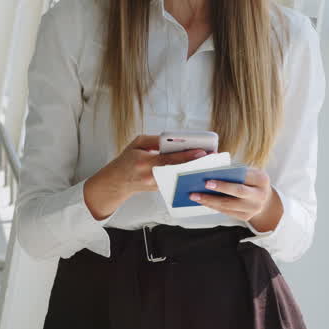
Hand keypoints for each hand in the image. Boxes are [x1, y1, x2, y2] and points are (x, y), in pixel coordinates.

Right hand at [83, 135, 206, 219]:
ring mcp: (155, 185)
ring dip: (192, 169)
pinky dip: (185, 174)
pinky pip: (174, 180)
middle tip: (211, 157)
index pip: (169, 158)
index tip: (201, 152)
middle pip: (177, 169)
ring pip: (178, 176)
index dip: (186, 156)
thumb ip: (155, 140)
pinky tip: (197, 169)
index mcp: (144, 162)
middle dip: (194, 163)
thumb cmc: (126, 160)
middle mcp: (150, 176)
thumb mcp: (137, 144)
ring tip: (207, 162)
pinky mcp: (159, 189)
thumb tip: (174, 138)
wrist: (117, 182)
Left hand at [191, 168, 282, 231]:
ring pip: (228, 205)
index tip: (209, 179)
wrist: (264, 199)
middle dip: (219, 188)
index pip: (243, 177)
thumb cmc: (251, 181)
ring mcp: (253, 208)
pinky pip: (226, 212)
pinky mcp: (246, 217)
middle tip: (203, 185)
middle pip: (237, 191)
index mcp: (262, 179)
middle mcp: (260, 195)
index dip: (227, 178)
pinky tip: (203, 201)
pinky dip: (213, 206)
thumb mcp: (249, 172)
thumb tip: (212, 165)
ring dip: (210, 200)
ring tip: (195, 196)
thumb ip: (234, 169)